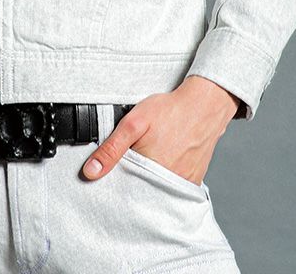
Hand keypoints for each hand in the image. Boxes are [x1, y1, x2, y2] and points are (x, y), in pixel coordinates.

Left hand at [81, 76, 240, 184]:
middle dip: (131, 180)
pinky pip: (173, 188)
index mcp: (148, 170)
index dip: (114, 178)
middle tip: (135, 155)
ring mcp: (181, 184)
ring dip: (148, 180)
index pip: (123, 187)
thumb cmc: (170, 111)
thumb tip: (91, 172)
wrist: (204, 105)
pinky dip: (164, 180)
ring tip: (149, 157)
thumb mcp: (133, 122)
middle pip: (139, 191)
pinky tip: (164, 162)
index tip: (110, 171)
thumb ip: (111, 148)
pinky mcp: (193, 181)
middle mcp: (166, 183)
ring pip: (156, 190)